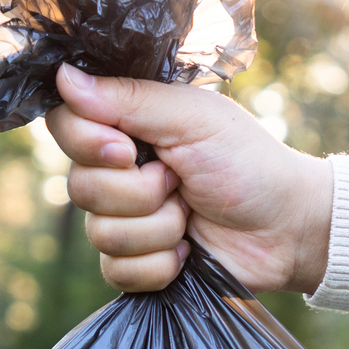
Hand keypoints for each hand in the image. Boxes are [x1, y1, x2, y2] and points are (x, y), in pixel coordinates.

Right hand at [47, 64, 333, 294]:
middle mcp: (116, 172)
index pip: (65, 126)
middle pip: (79, 187)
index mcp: (126, 126)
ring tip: (190, 215)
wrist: (286, 228)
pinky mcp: (136, 264)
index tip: (128, 149)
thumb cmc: (247, 162)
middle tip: (180, 182)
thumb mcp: (192, 118)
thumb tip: (62, 76)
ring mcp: (124, 220)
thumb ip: (127, 98)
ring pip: (100, 234)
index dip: (88, 144)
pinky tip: (188, 251)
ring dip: (158, 228)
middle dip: (139, 192)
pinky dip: (160, 264)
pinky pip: (117, 271)